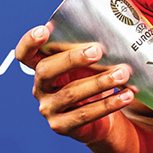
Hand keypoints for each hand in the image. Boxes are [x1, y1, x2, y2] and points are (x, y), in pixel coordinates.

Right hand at [15, 25, 134, 144]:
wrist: (103, 115)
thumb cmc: (94, 79)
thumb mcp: (90, 62)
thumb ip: (93, 46)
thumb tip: (116, 27)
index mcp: (43, 66)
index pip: (25, 54)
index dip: (30, 42)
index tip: (44, 29)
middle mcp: (41, 87)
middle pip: (46, 70)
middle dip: (72, 58)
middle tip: (98, 50)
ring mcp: (49, 108)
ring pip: (71, 93)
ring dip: (100, 82)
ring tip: (123, 73)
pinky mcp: (62, 126)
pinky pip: (85, 114)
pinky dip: (109, 103)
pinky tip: (127, 95)